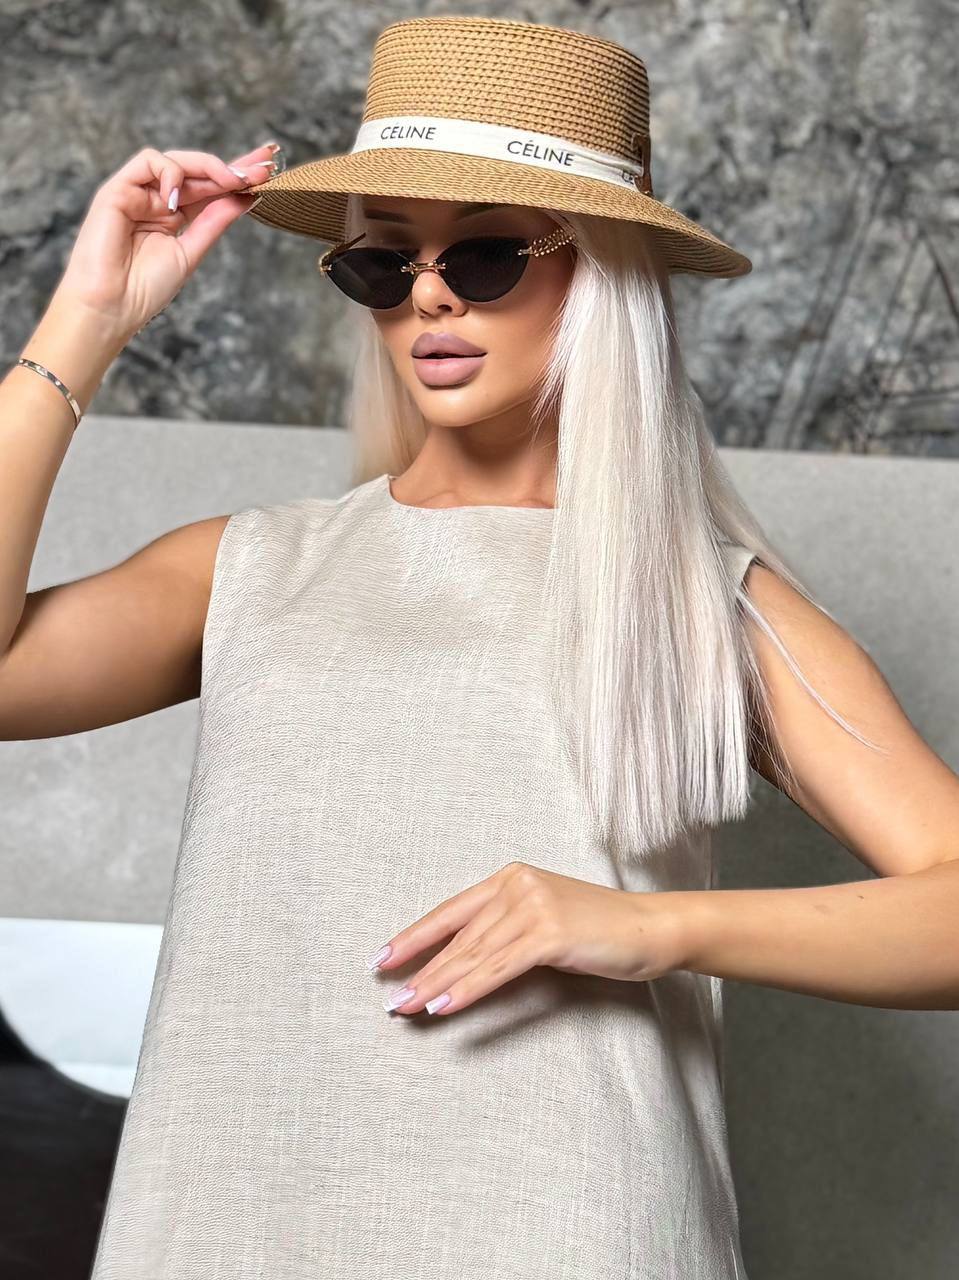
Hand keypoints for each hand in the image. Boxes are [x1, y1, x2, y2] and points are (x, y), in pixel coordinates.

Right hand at [51, 141, 277, 340]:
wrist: (112, 306)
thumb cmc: (145, 288)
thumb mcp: (191, 251)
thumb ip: (214, 222)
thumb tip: (245, 198)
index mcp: (176, 217)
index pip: (210, 190)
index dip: (236, 177)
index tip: (268, 169)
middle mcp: (158, 201)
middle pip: (199, 172)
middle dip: (233, 168)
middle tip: (263, 168)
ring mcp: (138, 193)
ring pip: (176, 161)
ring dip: (208, 167)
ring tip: (231, 181)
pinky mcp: (118, 188)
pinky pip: (148, 162)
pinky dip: (170, 174)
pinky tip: (177, 199)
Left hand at [370, 861, 686, 1015]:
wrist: (650, 928)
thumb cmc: (600, 929)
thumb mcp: (545, 921)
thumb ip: (507, 932)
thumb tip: (462, 964)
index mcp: (511, 877)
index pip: (451, 911)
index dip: (415, 937)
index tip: (384, 958)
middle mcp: (517, 885)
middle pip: (458, 937)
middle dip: (420, 971)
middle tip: (391, 999)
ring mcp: (533, 906)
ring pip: (473, 954)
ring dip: (436, 985)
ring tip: (408, 1008)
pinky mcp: (549, 933)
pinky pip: (498, 968)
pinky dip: (468, 989)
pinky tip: (444, 1005)